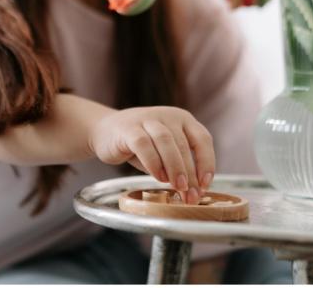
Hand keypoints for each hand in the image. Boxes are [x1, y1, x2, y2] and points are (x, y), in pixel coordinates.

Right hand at [88, 106, 214, 203]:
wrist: (105, 131)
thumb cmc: (140, 146)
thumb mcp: (164, 153)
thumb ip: (177, 167)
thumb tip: (193, 192)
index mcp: (182, 119)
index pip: (202, 139)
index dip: (207, 162)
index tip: (205, 184)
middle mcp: (168, 115)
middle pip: (184, 144)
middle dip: (190, 173)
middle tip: (190, 196)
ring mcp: (147, 118)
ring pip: (166, 141)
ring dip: (174, 167)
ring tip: (177, 188)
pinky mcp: (128, 127)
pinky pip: (143, 144)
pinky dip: (153, 162)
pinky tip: (157, 177)